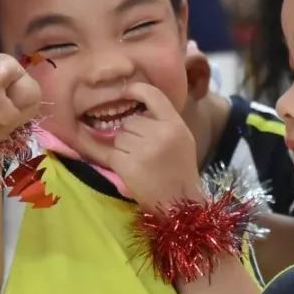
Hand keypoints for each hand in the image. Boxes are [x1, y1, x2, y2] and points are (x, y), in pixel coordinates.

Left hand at [86, 82, 202, 209]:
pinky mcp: (127, 165)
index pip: (153, 95)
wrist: (180, 204)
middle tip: (143, 151)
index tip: (125, 90)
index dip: (136, 89)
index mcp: (175, 125)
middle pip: (131, 121)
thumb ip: (164, 121)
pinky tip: (127, 168)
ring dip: (123, 147)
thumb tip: (137, 107)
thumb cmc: (180, 171)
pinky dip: (115, 159)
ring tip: (138, 162)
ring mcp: (143, 150)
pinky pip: (111, 152)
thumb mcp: (182, 139)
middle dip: (132, 133)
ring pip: (119, 136)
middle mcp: (160, 133)